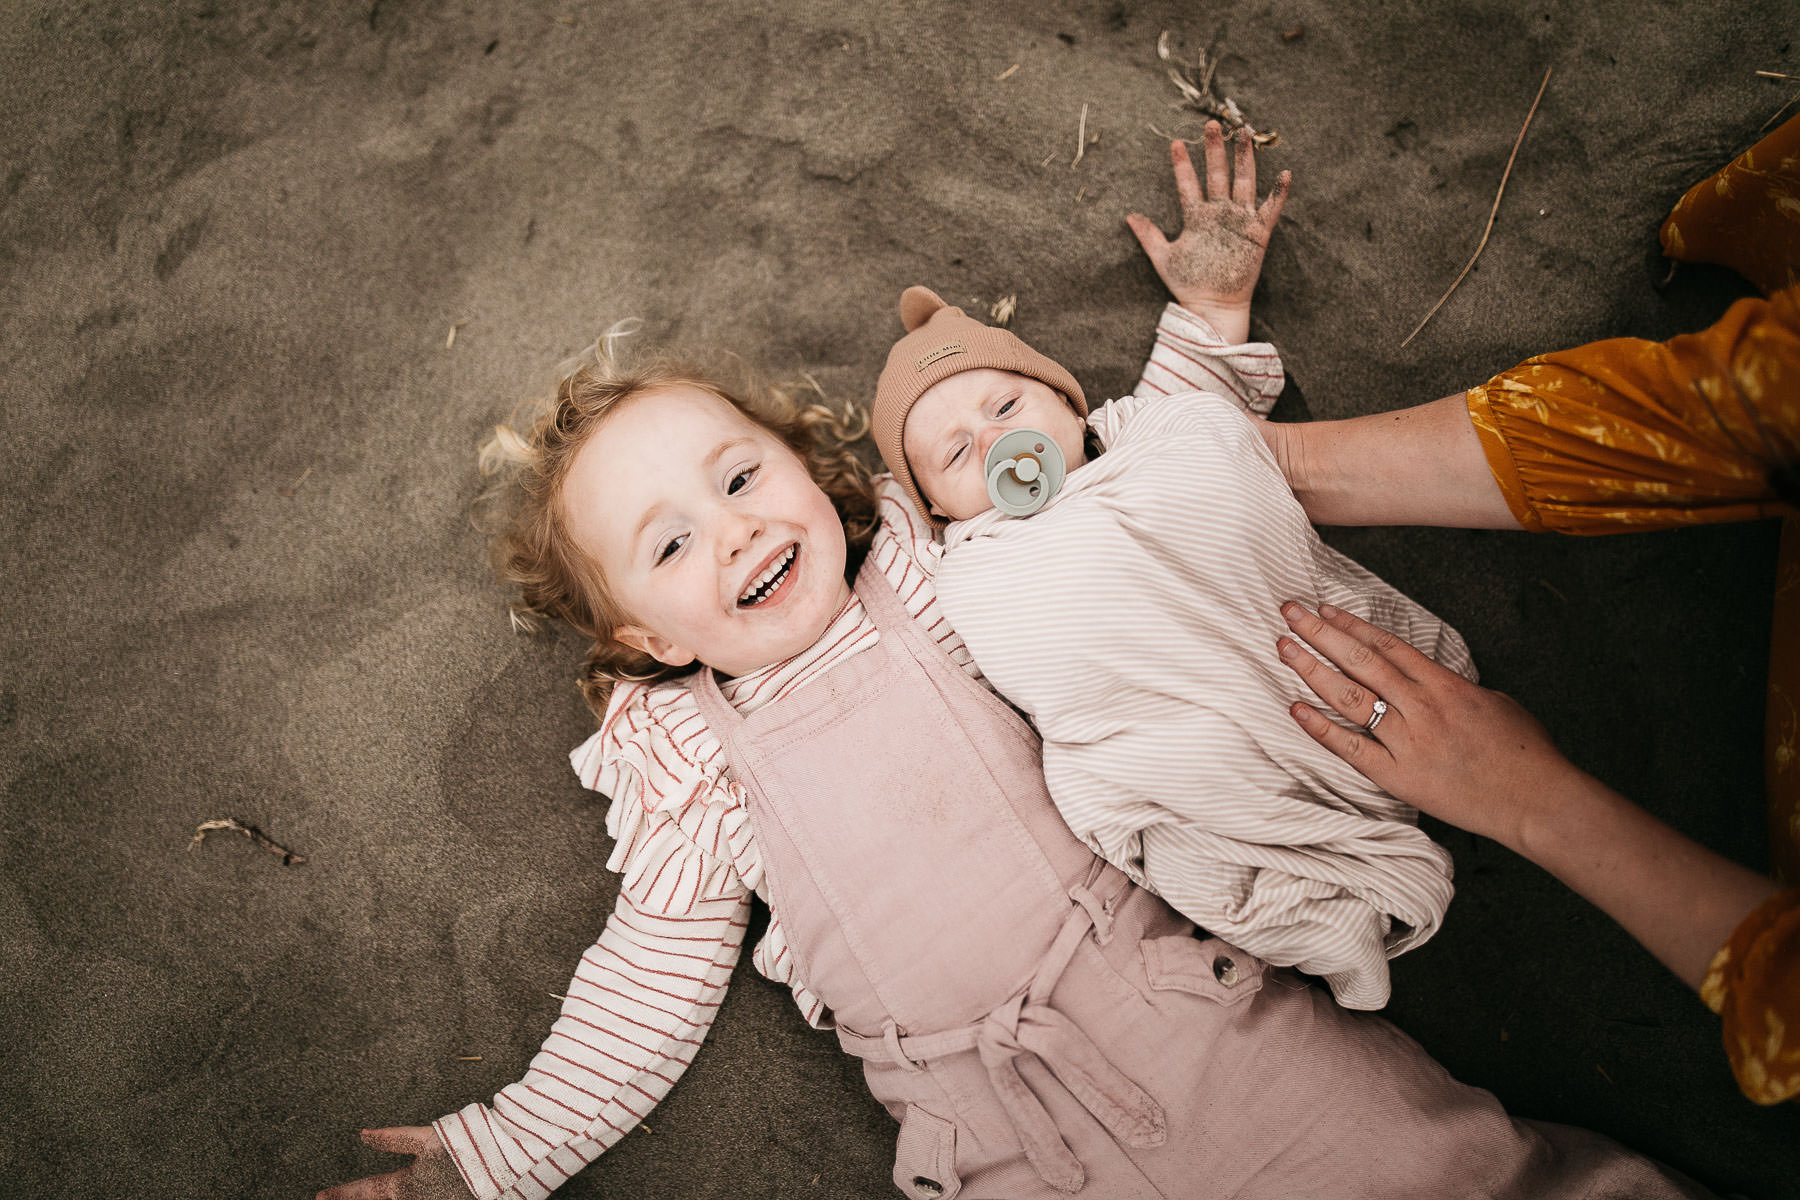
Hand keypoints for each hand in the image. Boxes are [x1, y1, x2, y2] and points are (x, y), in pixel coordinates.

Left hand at [316, 1127, 473, 1199]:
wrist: (499, 1161)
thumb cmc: (463, 1146)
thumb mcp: (424, 1138)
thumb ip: (391, 1138)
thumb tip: (363, 1134)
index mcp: (404, 1187)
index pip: (365, 1190)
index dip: (341, 1193)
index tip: (320, 1196)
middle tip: (332, 1198)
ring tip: (365, 1196)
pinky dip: (404, 1199)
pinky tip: (402, 1196)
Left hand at [1126, 122, 1290, 342]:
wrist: (1211, 307)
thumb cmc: (1187, 284)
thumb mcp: (1163, 258)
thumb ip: (1148, 235)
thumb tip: (1128, 216)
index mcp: (1196, 217)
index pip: (1188, 184)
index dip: (1182, 165)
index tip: (1175, 143)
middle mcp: (1219, 213)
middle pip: (1218, 174)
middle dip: (1215, 150)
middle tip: (1211, 124)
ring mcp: (1239, 221)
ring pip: (1244, 182)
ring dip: (1244, 159)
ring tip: (1244, 133)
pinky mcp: (1256, 234)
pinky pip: (1270, 209)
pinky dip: (1278, 192)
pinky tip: (1284, 173)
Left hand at [1274, 601, 1577, 854]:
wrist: (1539, 801)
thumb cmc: (1526, 753)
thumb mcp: (1495, 702)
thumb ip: (1454, 689)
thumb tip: (1429, 682)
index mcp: (1445, 685)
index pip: (1388, 645)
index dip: (1352, 625)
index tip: (1324, 609)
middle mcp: (1422, 707)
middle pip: (1361, 661)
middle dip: (1321, 633)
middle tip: (1290, 611)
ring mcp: (1408, 742)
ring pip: (1351, 697)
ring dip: (1313, 669)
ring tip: (1285, 647)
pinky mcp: (1400, 777)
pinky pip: (1352, 749)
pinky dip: (1321, 729)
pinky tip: (1295, 708)